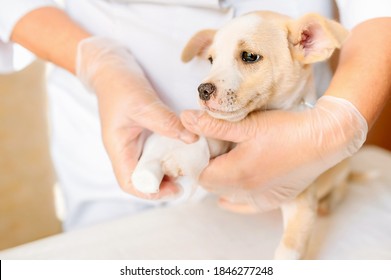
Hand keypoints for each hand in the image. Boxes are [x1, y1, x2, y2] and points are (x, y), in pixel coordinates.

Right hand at [76, 37, 197, 198]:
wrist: (111, 68)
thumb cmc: (119, 85)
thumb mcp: (142, 103)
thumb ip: (165, 122)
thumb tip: (191, 139)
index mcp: (118, 148)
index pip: (130, 183)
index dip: (152, 192)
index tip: (175, 188)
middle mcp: (125, 150)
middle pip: (143, 179)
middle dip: (164, 183)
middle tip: (187, 176)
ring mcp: (134, 143)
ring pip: (151, 166)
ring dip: (168, 169)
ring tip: (188, 165)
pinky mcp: (142, 135)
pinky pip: (156, 151)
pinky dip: (169, 154)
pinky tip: (184, 148)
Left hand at [181, 96, 367, 210]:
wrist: (324, 139)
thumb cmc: (286, 129)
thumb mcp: (246, 124)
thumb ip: (213, 125)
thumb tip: (185, 119)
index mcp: (236, 174)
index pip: (201, 175)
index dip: (199, 159)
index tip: (205, 145)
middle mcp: (246, 191)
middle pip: (213, 185)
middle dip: (210, 168)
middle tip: (218, 149)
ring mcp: (261, 198)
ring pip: (228, 194)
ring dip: (223, 179)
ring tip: (231, 160)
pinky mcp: (274, 199)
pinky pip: (247, 205)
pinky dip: (237, 198)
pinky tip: (233, 193)